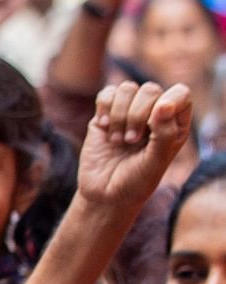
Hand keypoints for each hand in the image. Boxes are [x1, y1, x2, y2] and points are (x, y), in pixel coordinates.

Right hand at [76, 80, 193, 210]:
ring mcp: (128, 113)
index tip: (153, 125)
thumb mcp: (156, 162)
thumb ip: (165, 133)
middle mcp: (153, 114)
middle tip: (131, 141)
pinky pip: (107, 93)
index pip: (179, 93)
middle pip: (150, 90)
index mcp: (174, 123)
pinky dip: (104, 107)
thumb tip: (164, 104)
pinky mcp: (105, 115)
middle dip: (137, 114)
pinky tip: (103, 127)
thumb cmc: (136, 181)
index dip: (167, 102)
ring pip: (127, 89)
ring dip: (120, 115)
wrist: (104, 194)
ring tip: (118, 141)